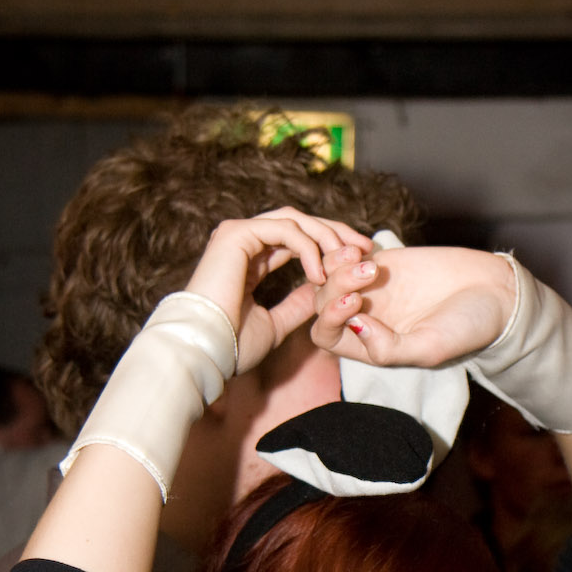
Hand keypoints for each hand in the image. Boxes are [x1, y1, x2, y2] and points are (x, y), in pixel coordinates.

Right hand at [189, 209, 373, 373]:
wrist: (205, 351)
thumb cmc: (232, 346)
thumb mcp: (276, 324)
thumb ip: (297, 305)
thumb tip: (320, 294)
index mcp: (251, 260)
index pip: (297, 240)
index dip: (329, 246)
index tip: (359, 259)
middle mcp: (244, 241)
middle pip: (300, 222)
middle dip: (336, 233)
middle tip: (365, 248)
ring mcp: (238, 233)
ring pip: (295, 220)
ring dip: (327, 237)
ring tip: (350, 259)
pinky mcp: (237, 233)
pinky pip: (285, 230)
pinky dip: (308, 248)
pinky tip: (320, 273)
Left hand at [311, 243, 516, 368]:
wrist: (495, 293)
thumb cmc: (466, 328)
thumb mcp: (428, 348)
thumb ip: (387, 348)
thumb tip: (353, 326)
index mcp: (370, 347)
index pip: (326, 336)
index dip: (329, 319)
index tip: (355, 304)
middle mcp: (365, 319)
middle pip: (322, 302)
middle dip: (335, 287)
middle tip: (367, 273)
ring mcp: (371, 289)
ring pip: (329, 276)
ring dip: (337, 265)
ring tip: (364, 258)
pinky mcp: (383, 261)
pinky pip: (345, 254)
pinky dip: (345, 249)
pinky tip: (366, 248)